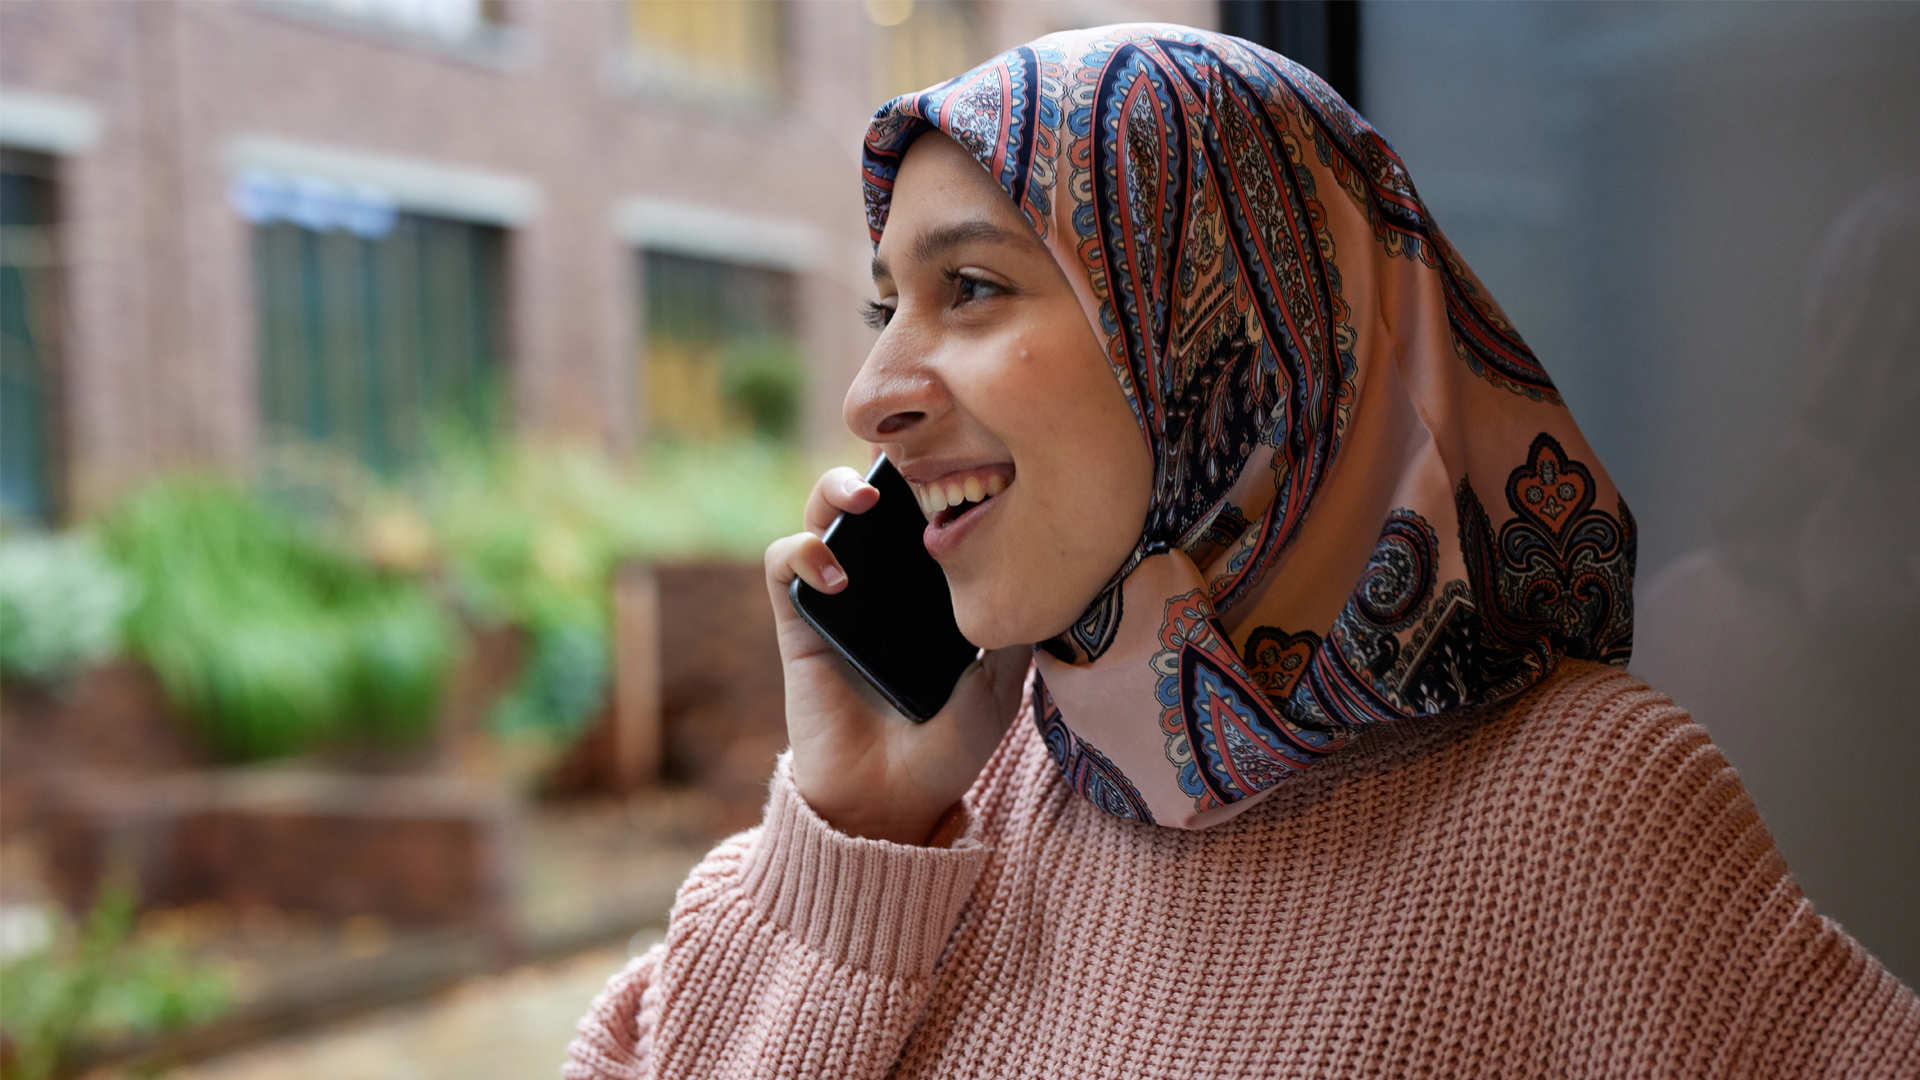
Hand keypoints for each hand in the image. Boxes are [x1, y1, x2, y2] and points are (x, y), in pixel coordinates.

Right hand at [764, 466, 1028, 844]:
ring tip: (862, 500)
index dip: (930, 475)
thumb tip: (1048, 567)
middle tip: (902, 469)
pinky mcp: (796, 622)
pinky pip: (782, 565)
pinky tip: (835, 573)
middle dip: (879, 465)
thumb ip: (1016, 622)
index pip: (920, 510)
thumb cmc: (948, 745)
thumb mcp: (1000, 679)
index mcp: (925, 588)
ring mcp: (835, 597)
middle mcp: (878, 582)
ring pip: (818, 514)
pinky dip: (801, 552)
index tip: (956, 458)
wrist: (892, 800)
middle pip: (869, 497)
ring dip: (832, 490)